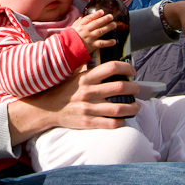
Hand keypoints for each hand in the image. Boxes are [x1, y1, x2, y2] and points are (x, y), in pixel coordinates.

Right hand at [7, 62, 139, 142]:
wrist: (48, 108)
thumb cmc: (64, 89)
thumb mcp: (74, 75)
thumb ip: (88, 68)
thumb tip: (105, 60)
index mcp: (86, 77)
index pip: (112, 67)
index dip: (126, 67)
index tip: (132, 70)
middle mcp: (89, 92)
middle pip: (120, 87)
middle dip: (134, 88)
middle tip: (136, 88)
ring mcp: (89, 108)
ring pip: (120, 108)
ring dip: (133, 107)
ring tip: (136, 106)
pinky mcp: (89, 122)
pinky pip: (111, 124)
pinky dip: (122, 122)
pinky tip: (124, 120)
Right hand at [71, 10, 116, 51]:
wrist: (66, 49)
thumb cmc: (69, 38)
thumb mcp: (72, 28)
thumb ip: (77, 22)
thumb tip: (81, 17)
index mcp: (80, 25)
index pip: (89, 18)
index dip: (96, 14)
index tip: (102, 11)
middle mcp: (86, 30)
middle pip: (96, 23)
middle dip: (105, 19)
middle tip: (111, 16)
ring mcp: (89, 38)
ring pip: (100, 31)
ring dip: (108, 28)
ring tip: (114, 25)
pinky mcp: (92, 46)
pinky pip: (101, 43)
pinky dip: (108, 42)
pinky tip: (114, 41)